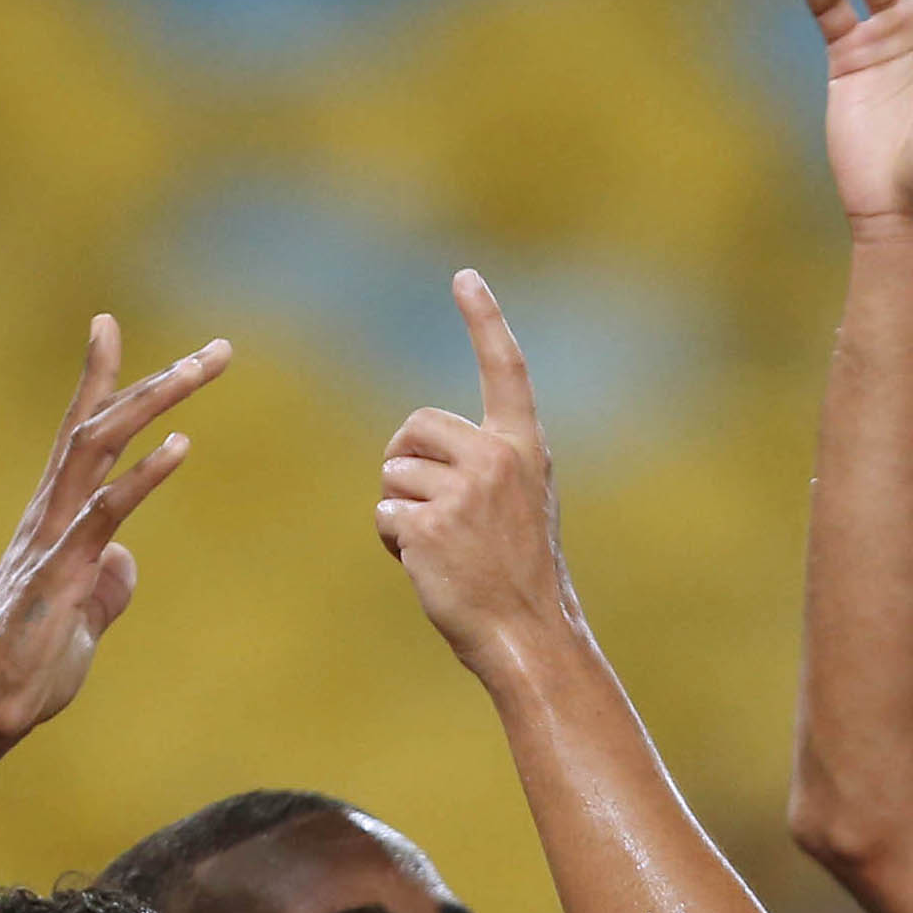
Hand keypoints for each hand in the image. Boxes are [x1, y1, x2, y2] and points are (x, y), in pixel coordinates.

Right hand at [0, 316, 221, 747]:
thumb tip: (125, 562)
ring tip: (199, 371)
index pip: (82, 433)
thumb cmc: (29, 669)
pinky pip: (105, 512)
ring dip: (152, 404)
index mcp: (56, 518)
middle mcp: (50, 513)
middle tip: (215, 351)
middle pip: (101, 424)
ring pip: (98, 447)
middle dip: (156, 382)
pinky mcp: (62, 571)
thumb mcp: (84, 618)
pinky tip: (181, 446)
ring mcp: (53, 537)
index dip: (100, 378)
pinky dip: (144, 475)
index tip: (109, 324)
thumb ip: (106, 584)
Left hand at [375, 273, 576, 658]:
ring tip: (437, 549)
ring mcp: (464, 491)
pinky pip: (383, 515)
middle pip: (414, 426)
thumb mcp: (518, 507)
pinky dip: (392, 543)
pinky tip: (425, 566)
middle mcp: (497, 459)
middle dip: (403, 463)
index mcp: (524, 449)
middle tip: (426, 511)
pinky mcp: (429, 524)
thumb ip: (482, 468)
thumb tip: (410, 459)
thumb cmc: (519, 577)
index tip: (465, 277)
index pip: (505, 370)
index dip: (484, 320)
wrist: (529, 635)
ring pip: (393, 474)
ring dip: (398, 511)